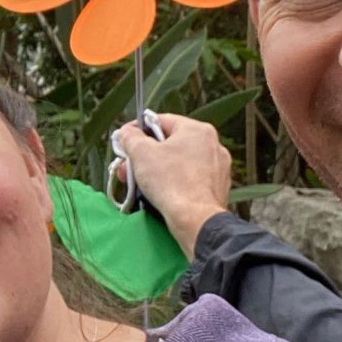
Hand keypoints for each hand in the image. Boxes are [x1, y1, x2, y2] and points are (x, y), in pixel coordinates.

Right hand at [112, 111, 234, 246]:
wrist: (196, 220)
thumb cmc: (171, 182)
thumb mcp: (141, 154)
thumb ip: (130, 137)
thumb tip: (126, 132)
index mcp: (197, 130)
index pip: (161, 121)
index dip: (137, 130)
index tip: (123, 142)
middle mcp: (212, 145)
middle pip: (169, 144)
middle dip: (144, 156)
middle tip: (127, 168)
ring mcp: (217, 169)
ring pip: (178, 163)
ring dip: (156, 171)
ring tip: (139, 185)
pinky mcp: (217, 189)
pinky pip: (189, 180)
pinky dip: (172, 184)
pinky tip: (159, 195)